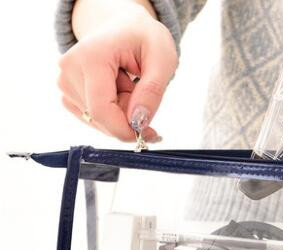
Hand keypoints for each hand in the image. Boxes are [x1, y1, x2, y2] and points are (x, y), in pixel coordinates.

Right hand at [57, 3, 177, 141]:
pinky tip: (119, 93)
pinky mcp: (68, 93)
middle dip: (128, 118)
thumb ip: (152, 92)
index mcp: (91, 56)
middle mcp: (70, 69)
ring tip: (130, 87)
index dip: (125, 130)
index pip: (101, 110)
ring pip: (97, 121)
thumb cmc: (144, 37)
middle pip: (101, 118)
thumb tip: (138, 122)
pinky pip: (93, 118)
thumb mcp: (162, 59)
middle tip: (145, 98)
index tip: (148, 134)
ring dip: (120, 114)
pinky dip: (112, 114)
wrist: (125, 26)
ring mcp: (65, 82)